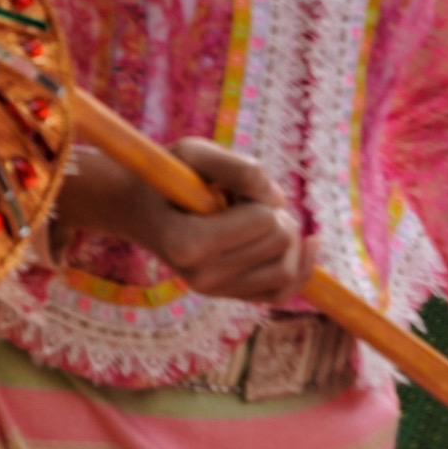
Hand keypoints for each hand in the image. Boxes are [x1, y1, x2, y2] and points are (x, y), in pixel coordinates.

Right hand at [134, 139, 314, 303]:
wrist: (139, 209)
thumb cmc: (166, 176)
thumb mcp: (193, 152)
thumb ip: (238, 167)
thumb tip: (277, 199)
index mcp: (187, 244)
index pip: (264, 221)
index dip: (258, 194)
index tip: (230, 187)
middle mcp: (203, 277)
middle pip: (281, 243)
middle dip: (274, 212)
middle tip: (240, 198)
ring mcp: (217, 292)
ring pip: (290, 269)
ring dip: (284, 235)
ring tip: (252, 218)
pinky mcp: (230, 296)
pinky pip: (285, 292)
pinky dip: (302, 268)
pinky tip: (308, 244)